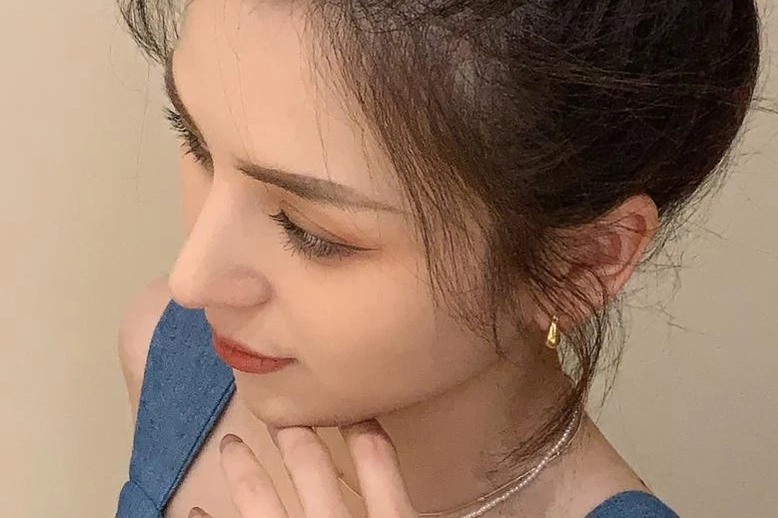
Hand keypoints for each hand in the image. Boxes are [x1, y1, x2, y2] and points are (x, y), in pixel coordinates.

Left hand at [189, 420, 417, 517]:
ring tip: (230, 445)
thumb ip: (403, 500)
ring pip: (260, 502)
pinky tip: (193, 510)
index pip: (379, 459)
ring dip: (244, 469)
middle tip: (281, 404)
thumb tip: (453, 503)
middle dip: (295, 431)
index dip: (365, 425)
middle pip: (312, 468)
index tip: (355, 403)